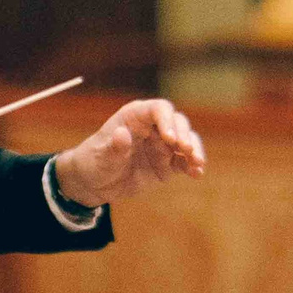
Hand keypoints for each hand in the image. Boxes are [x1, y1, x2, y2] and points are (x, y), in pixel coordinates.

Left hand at [51, 99, 204, 208]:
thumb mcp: (101, 157)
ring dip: (194, 150)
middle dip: (184, 135)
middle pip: (177, 123)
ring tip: (198, 163)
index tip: (170, 138)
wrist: (94, 183)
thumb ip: (114, 147)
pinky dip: (192, 166)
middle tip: (187, 151)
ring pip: (186, 140)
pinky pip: (184, 162)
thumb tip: (122, 134)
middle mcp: (153, 127)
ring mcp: (162, 145)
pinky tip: (197, 173)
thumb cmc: (94, 162)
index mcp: (135, 117)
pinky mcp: (167, 163)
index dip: (167, 120)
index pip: (157, 109)